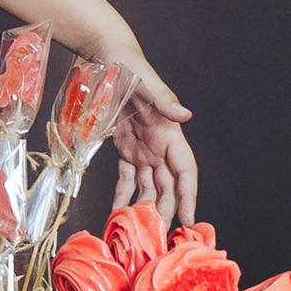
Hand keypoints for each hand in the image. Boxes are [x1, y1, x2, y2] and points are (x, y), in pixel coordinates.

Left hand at [108, 66, 197, 228]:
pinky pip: (126, 178)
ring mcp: (142, 147)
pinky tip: (117, 214)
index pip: (185, 171)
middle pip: (167, 185)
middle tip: (158, 237)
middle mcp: (159, 144)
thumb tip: (186, 115)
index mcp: (168, 131)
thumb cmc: (125, 62)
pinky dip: (122, 196)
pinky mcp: (124, 147)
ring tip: (138, 232)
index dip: (188, 195)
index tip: (189, 219)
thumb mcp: (143, 78)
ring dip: (145, 208)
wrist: (102, 53)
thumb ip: (163, 98)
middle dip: (165, 210)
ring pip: (148, 186)